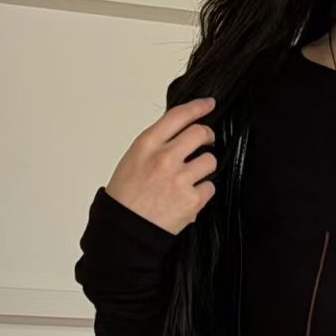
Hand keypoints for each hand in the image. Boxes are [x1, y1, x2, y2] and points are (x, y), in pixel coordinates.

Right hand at [104, 95, 218, 236]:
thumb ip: (156, 144)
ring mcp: (179, 179)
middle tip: (207, 140)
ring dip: (205, 166)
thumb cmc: (126, 197)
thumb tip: (179, 134)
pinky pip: (209, 187)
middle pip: (200, 133)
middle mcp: (165, 157)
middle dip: (207, 135)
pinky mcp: (191, 200)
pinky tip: (190, 196)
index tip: (209, 104)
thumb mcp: (134, 159)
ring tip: (194, 175)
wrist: (125, 230)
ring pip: (209, 160)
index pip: (179, 115)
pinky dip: (203, 192)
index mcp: (147, 143)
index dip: (198, 107)